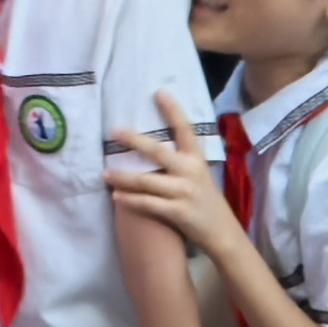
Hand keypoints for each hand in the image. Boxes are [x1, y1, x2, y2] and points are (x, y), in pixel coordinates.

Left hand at [105, 91, 239, 259]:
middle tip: (113, 131)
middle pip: (157, 152)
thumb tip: (148, 146)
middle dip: (134, 141)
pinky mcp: (179, 212)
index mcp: (196, 160)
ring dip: (122, 177)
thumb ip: (180, 162)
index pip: (185, 130)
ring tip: (104, 173)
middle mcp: (191, 173)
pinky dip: (130, 201)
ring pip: (146, 181)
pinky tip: (116, 197)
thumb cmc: (205, 202)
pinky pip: (148, 204)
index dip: (172, 111)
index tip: (158, 92)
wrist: (223, 234)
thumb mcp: (199, 177)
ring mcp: (185, 193)